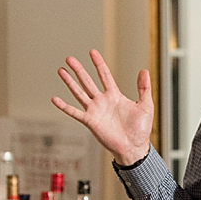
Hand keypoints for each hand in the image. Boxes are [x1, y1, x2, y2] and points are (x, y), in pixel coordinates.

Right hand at [52, 49, 153, 166]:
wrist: (134, 147)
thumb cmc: (140, 129)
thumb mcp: (145, 105)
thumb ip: (144, 88)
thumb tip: (144, 71)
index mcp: (115, 96)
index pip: (104, 75)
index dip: (98, 63)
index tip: (92, 52)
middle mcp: (102, 101)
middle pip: (87, 81)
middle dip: (79, 69)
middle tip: (70, 58)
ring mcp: (95, 111)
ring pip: (79, 93)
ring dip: (70, 82)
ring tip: (61, 71)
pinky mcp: (90, 122)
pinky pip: (75, 112)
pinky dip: (64, 106)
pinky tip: (55, 99)